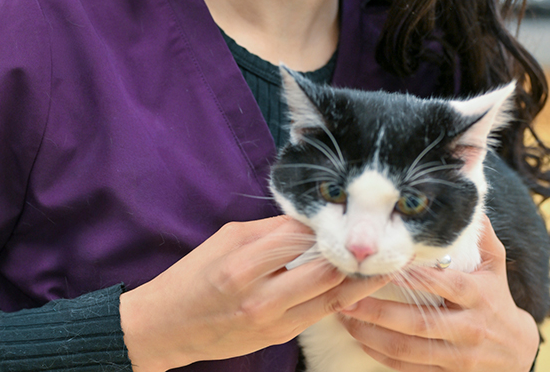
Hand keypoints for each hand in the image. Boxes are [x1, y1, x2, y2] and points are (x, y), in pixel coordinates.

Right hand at [120, 216, 388, 371]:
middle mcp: (261, 298)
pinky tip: (356, 283)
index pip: (298, 236)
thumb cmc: (194, 274)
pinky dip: (339, 296)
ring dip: (357, 278)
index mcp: (242, 265)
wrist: (169, 325)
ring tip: (379, 260)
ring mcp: (273, 323)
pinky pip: (319, 314)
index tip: (344, 210)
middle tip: (371, 235)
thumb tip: (308, 219)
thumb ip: (270, 230)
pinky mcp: (279, 339)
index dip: (325, 222)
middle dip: (350, 252)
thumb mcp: (227, 238)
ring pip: (331, 297)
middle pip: (324, 270)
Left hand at [337, 215, 539, 370]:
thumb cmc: (497, 297)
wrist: (520, 350)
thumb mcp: (495, 264)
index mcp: (477, 295)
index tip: (380, 267)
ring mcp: (459, 357)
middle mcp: (468, 328)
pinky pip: (411, 369)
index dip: (411, 278)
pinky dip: (382, 357)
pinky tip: (360, 339)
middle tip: (345, 297)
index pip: (441, 284)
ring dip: (372, 335)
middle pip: (419, 322)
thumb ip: (480, 234)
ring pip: (410, 350)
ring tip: (343, 317)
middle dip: (378, 311)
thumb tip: (467, 200)